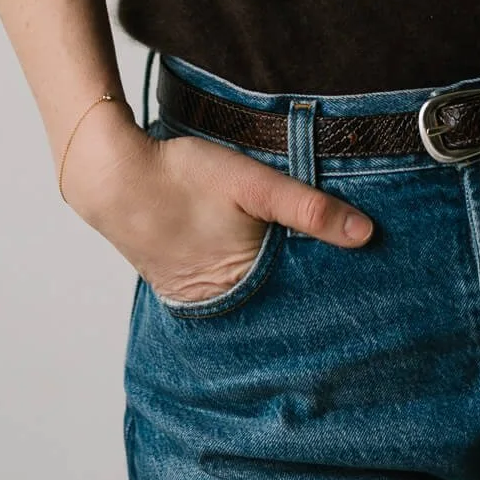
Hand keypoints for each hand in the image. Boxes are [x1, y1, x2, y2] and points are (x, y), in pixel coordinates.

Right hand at [59, 96, 373, 300]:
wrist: (113, 175)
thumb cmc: (184, 176)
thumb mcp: (255, 184)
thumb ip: (309, 209)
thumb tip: (366, 234)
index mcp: (243, 287)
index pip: (300, 302)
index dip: (328, 290)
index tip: (360, 285)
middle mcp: (220, 304)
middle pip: (276, 303)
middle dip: (303, 293)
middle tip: (341, 280)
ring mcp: (196, 297)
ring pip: (250, 296)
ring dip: (272, 284)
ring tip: (305, 272)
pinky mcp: (179, 282)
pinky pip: (223, 289)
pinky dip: (243, 278)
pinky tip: (255, 260)